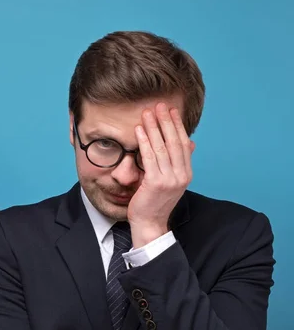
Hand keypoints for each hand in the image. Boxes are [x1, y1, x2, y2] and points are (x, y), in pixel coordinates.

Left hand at [128, 102, 193, 247]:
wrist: (150, 224)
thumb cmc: (155, 202)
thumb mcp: (170, 181)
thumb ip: (177, 163)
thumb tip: (189, 143)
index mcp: (186, 173)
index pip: (183, 144)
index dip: (177, 126)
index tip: (171, 111)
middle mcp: (181, 175)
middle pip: (175, 142)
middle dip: (167, 121)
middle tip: (160, 105)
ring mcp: (170, 179)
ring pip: (162, 147)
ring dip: (154, 127)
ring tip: (147, 113)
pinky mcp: (156, 183)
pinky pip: (150, 157)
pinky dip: (145, 142)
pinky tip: (139, 130)